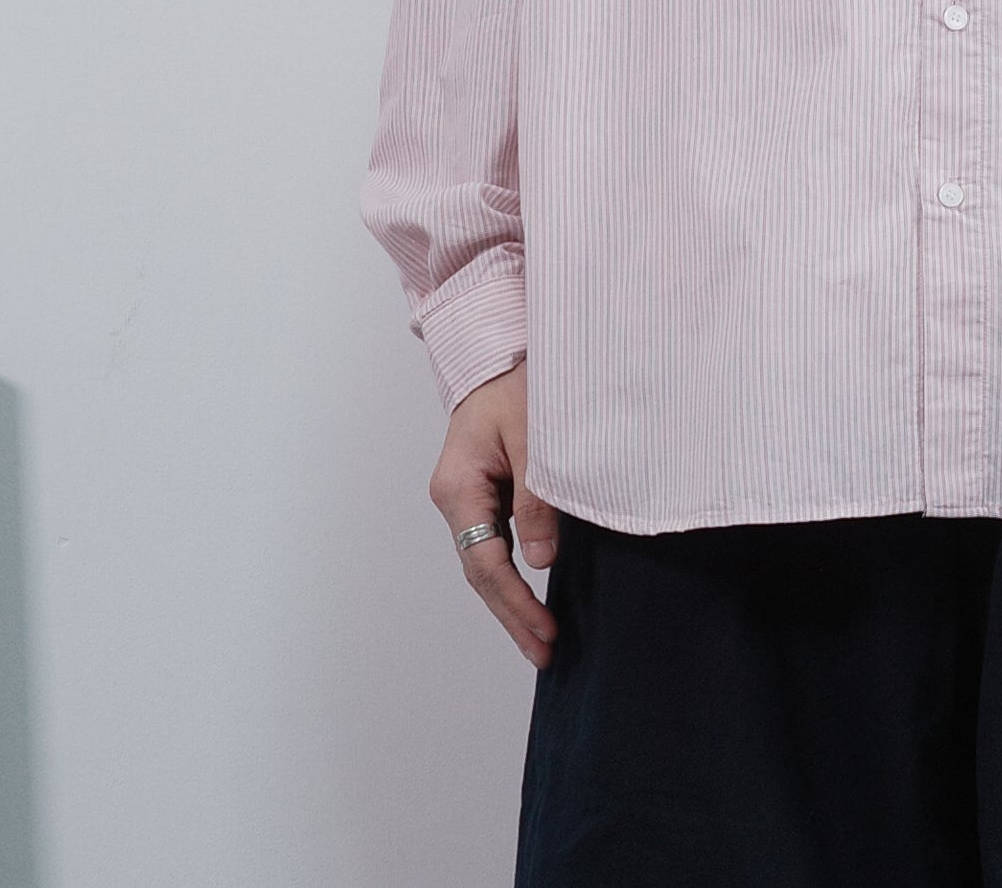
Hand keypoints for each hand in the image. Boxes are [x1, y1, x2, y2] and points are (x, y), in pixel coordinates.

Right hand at [429, 358, 559, 667]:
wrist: (499, 349)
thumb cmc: (515, 381)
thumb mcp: (533, 436)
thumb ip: (536, 497)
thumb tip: (541, 559)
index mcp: (458, 488)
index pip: (486, 563)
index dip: (516, 603)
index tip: (544, 633)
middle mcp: (456, 498)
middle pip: (481, 572)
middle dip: (512, 615)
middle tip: (545, 653)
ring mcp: (468, 496)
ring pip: (486, 560)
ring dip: (513, 598)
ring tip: (542, 638)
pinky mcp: (485, 490)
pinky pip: (496, 540)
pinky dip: (515, 570)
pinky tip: (534, 592)